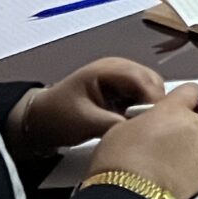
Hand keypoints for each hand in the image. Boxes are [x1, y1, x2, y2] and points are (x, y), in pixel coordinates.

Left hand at [10, 57, 167, 154]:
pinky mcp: (121, 91)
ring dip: (150, 107)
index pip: (144, 79)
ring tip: (147, 127)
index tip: (161, 121)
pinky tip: (139, 124)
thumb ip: (115, 123)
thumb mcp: (85, 122)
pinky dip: (143, 110)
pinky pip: (142, 98)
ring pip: (150, 90)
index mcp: (110, 69)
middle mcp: (120, 69)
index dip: (155, 99)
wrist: (37, 121)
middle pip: (152, 82)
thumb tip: (142, 130)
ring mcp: (121, 79)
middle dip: (155, 103)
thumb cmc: (57, 117)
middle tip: (155, 127)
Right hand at [89, 84, 197, 198]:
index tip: (175, 106)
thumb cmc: (117, 161)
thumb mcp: (121, 129)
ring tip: (179, 156)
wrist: (127, 194)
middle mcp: (194, 124)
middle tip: (166, 140)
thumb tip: (149, 124)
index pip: (190, 92)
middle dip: (185, 124)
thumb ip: (143, 120)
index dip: (182, 99)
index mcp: (173, 109)